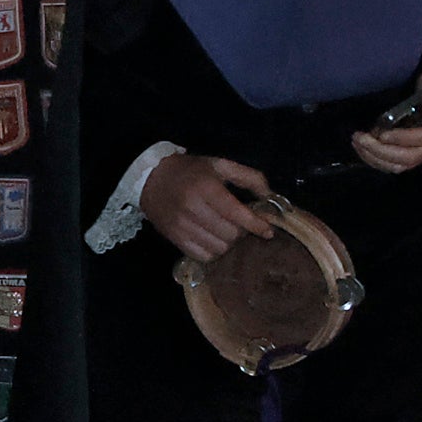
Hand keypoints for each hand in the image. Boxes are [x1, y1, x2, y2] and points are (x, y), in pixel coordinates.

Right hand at [141, 153, 276, 261]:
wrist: (151, 178)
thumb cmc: (190, 171)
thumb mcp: (220, 165)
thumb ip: (249, 177)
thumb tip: (270, 196)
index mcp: (206, 188)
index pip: (236, 214)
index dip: (256, 225)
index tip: (268, 231)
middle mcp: (193, 208)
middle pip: (230, 234)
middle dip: (242, 233)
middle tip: (242, 226)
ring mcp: (182, 226)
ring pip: (218, 248)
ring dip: (228, 243)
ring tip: (227, 232)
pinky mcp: (174, 238)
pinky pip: (202, 256)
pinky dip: (213, 252)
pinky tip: (214, 240)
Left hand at [346, 64, 421, 173]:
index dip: (403, 138)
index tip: (381, 133)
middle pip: (409, 157)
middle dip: (380, 150)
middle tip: (359, 138)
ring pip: (400, 165)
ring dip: (375, 157)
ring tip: (357, 142)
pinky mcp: (416, 154)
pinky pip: (396, 164)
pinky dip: (377, 160)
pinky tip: (363, 148)